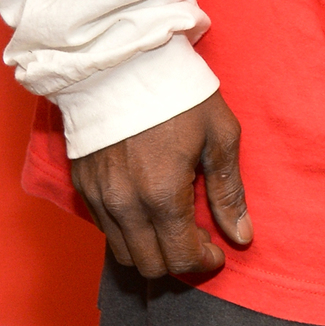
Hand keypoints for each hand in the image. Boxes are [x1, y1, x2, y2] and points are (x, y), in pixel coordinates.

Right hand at [70, 92, 251, 280]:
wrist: (122, 60)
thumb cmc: (180, 93)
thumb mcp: (220, 135)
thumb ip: (229, 191)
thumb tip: (241, 235)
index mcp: (162, 194)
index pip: (181, 257)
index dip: (204, 263)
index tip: (218, 252)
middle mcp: (125, 205)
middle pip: (150, 265)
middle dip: (178, 261)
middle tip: (197, 239)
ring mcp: (99, 197)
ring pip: (123, 253)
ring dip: (151, 250)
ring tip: (173, 225)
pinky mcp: (83, 185)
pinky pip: (104, 228)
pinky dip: (128, 231)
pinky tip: (147, 208)